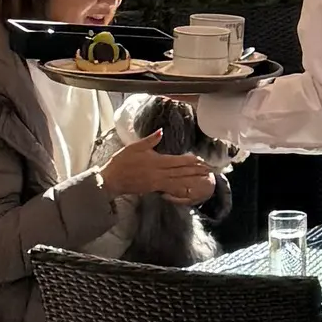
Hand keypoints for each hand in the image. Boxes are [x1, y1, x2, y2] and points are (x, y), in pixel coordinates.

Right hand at [103, 141, 217, 202]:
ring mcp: (157, 183)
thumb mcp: (134, 147)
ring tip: (203, 179)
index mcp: (156, 162)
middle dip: (196, 171)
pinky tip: (188, 190)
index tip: (202, 160)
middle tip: (209, 170)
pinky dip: (180, 189)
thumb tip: (161, 131)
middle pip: (181, 172)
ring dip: (191, 180)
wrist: (112, 179)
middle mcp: (159, 174)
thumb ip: (150, 140)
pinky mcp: (153, 189)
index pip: (177, 161)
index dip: (191, 161)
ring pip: (178, 181)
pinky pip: (170, 189)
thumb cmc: (122, 161)